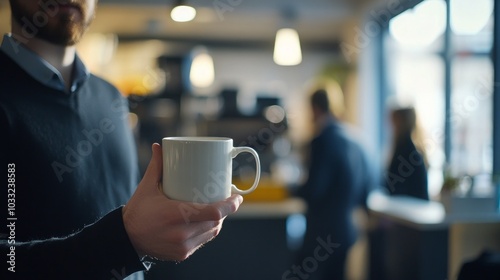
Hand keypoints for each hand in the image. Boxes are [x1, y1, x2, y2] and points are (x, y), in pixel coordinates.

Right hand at [122, 143, 242, 260]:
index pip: (214, 212)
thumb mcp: (146, 187)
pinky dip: (207, 231)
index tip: (237, 197)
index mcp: (175, 215)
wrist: (126, 238)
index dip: (230, 205)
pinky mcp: (182, 254)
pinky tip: (208, 223)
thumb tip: (160, 146)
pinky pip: (202, 241)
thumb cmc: (138, 211)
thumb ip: (156, 166)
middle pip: (216, 222)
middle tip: (228, 199)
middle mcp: (181, 233)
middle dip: (226, 211)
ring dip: (218, 221)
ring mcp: (183, 246)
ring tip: (219, 209)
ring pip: (211, 233)